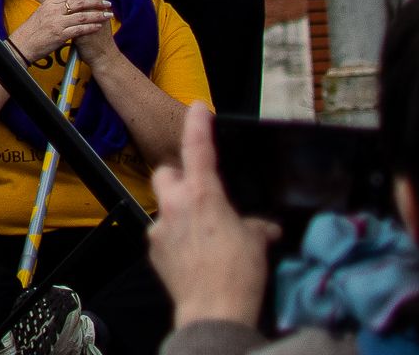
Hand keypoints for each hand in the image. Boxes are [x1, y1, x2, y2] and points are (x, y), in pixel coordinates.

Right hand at [8, 0, 114, 63]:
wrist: (22, 45)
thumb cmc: (32, 29)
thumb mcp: (41, 11)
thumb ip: (53, 1)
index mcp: (49, 3)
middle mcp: (53, 11)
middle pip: (79, 2)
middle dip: (96, 2)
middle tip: (107, 3)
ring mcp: (56, 23)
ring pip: (82, 16)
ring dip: (97, 15)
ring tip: (108, 15)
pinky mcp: (59, 35)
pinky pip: (79, 30)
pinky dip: (91, 27)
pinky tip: (99, 27)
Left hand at [147, 105, 275, 327]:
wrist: (213, 310)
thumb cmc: (238, 273)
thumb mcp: (256, 243)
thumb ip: (256, 227)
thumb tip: (265, 227)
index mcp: (203, 195)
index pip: (197, 148)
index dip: (198, 125)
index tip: (197, 108)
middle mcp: (175, 204)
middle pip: (166, 174)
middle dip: (180, 178)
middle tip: (200, 193)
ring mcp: (160, 226)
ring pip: (166, 207)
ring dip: (181, 213)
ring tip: (204, 235)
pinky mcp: (153, 247)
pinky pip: (164, 233)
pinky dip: (177, 238)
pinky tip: (194, 255)